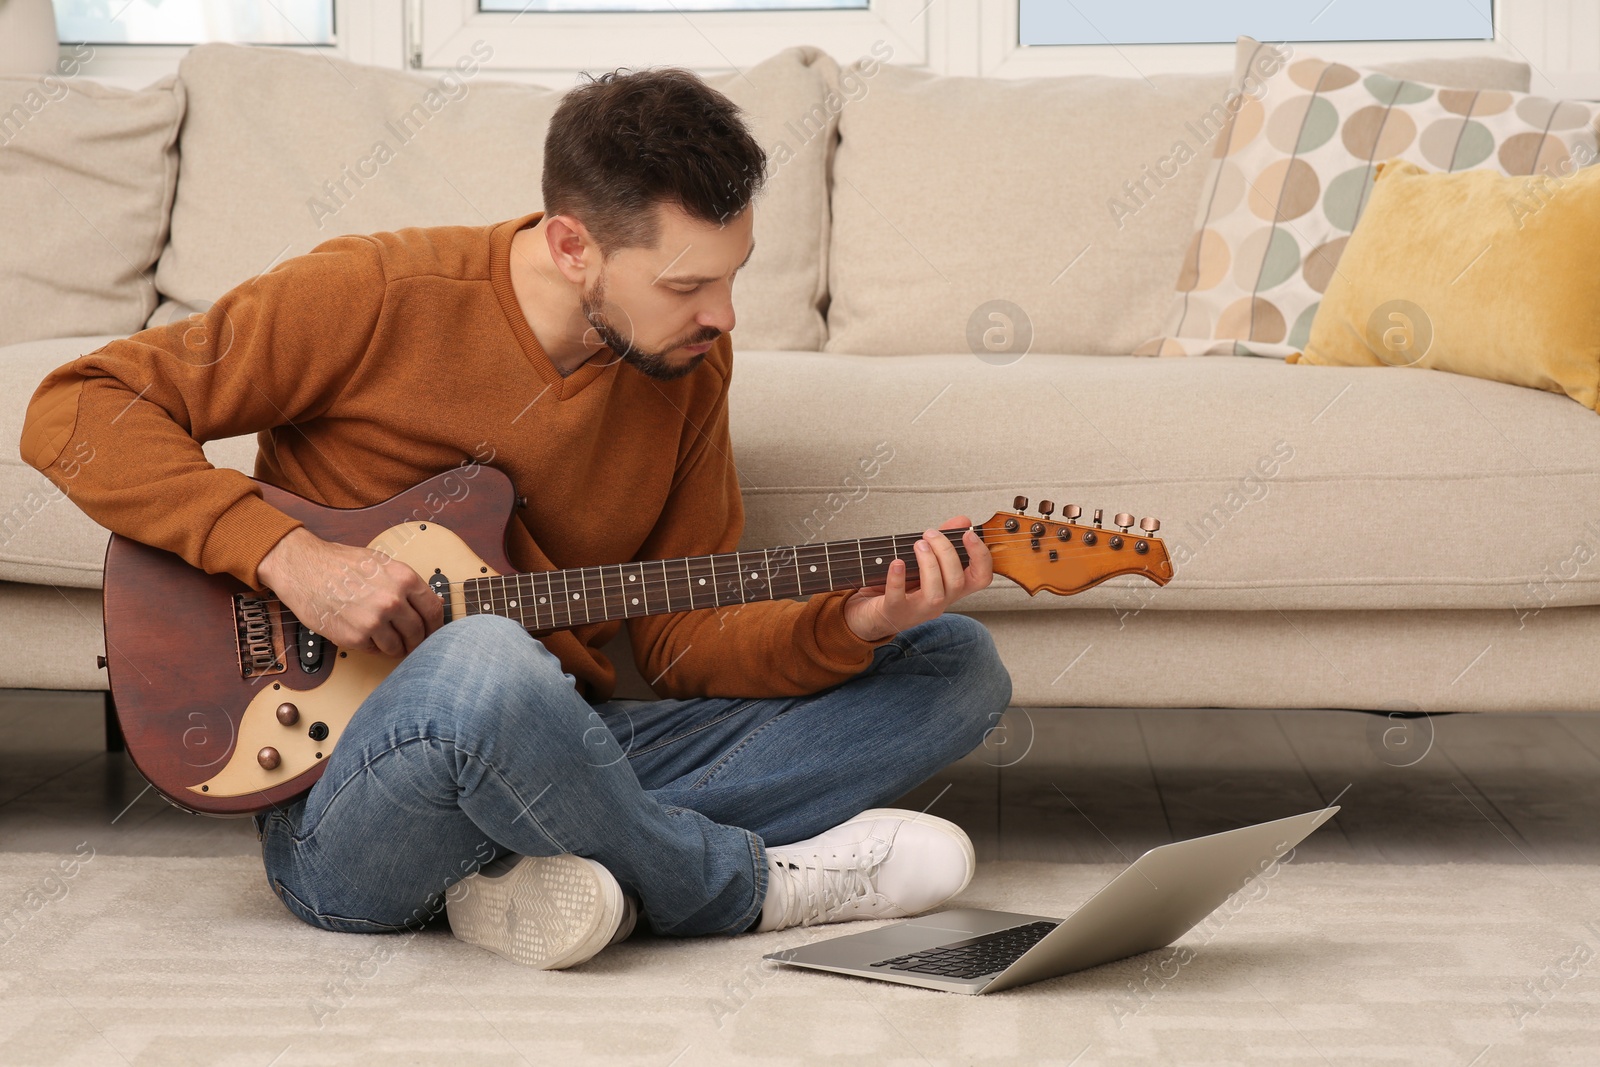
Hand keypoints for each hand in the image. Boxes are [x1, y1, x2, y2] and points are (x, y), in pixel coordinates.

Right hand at [256, 527, 443, 657]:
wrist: (304, 568)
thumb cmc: (339, 563)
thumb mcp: (382, 564)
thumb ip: (407, 584)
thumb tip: (432, 602)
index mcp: (403, 578)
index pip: (434, 610)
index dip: (436, 625)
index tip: (433, 632)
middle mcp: (392, 600)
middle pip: (418, 632)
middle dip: (417, 641)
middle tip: (412, 643)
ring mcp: (374, 620)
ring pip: (398, 646)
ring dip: (395, 647)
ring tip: (387, 640)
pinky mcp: (355, 637)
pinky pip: (375, 650)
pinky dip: (373, 647)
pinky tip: (365, 635)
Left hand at [841, 516, 993, 641]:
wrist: (871, 613)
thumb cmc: (901, 586)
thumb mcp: (925, 561)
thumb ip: (944, 541)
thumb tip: (963, 520)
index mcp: (950, 589)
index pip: (981, 578)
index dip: (981, 556)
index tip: (969, 533)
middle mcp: (940, 602)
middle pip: (957, 581)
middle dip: (946, 552)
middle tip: (930, 534)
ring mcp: (918, 610)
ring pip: (935, 592)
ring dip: (928, 563)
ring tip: (918, 544)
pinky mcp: (894, 612)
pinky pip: (898, 598)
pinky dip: (898, 578)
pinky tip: (896, 562)